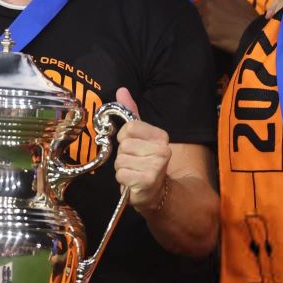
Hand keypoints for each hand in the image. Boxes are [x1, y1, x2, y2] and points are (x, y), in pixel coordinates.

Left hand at [113, 88, 170, 210]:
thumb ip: (131, 112)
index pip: (129, 128)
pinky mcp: (147, 181)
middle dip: (123, 156)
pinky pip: (121, 175)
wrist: (156, 191)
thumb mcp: (140, 136)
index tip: (133, 145)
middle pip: (123, 146)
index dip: (124, 138)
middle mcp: (162, 149)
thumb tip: (121, 91)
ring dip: (122, 168)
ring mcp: (156, 166)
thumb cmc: (145, 161)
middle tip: (134, 162)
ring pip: (120, 161)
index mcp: (160, 135)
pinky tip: (133, 181)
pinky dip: (123, 180)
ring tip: (134, 172)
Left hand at [196, 0, 258, 51]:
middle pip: (195, 10)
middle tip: (210, 23)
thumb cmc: (247, 16)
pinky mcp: (206, 33)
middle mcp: (208, 5)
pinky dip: (202, 35)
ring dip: (199, 24)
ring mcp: (206, 19)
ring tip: (211, 30)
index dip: (202, 8)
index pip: (199, 1)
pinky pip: (198, 32)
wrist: (253, 34)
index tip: (207, 13)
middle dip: (199, 16)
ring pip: (195, 21)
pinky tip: (210, 38)